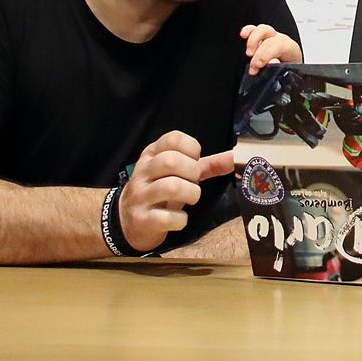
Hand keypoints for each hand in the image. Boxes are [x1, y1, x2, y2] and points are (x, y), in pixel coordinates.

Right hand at [118, 131, 234, 252]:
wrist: (127, 221)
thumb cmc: (159, 192)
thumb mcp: (179, 173)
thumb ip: (207, 165)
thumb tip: (234, 157)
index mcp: (152, 155)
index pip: (173, 138)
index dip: (192, 148)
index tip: (195, 161)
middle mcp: (143, 172)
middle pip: (171, 161)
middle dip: (192, 172)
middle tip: (194, 182)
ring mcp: (140, 196)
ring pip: (171, 187)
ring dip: (191, 194)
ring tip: (191, 198)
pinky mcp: (141, 220)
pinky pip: (166, 217)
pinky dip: (181, 219)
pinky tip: (180, 219)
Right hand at [240, 24, 302, 75]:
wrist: (286, 74)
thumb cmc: (287, 74)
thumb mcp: (287, 75)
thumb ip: (281, 69)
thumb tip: (273, 62)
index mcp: (291, 49)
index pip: (280, 45)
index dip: (268, 54)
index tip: (260, 64)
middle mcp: (282, 40)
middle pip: (271, 39)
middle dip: (259, 53)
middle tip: (254, 66)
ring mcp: (271, 38)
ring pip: (263, 30)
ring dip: (253, 41)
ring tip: (249, 54)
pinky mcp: (261, 38)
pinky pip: (254, 29)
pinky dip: (248, 31)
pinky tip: (243, 35)